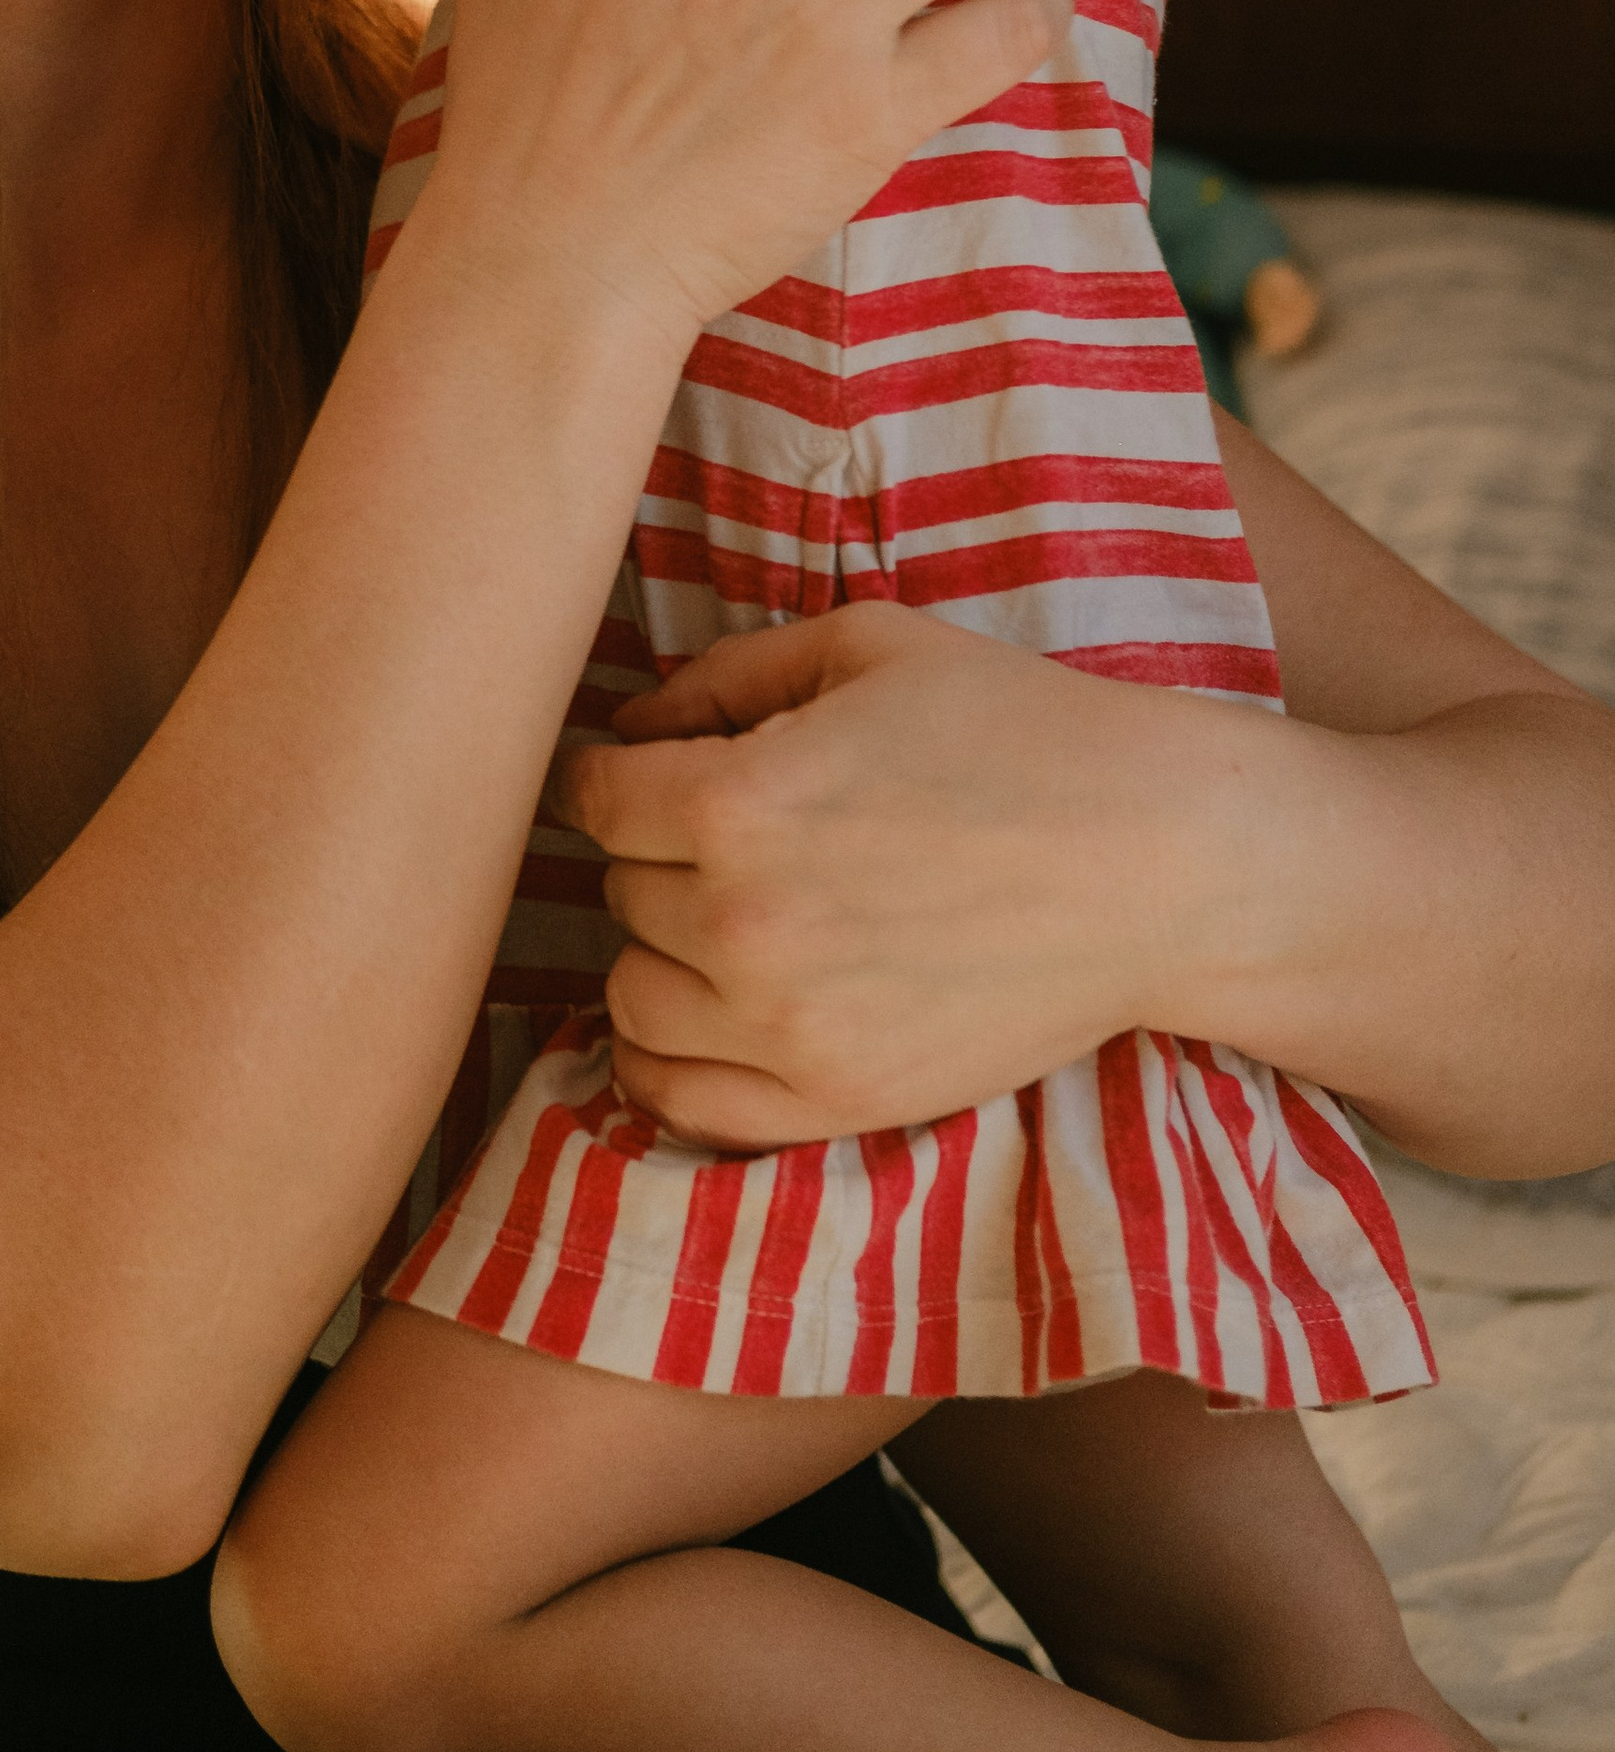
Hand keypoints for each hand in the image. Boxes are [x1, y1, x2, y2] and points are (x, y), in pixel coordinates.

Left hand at [554, 602, 1205, 1148]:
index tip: (638, 774)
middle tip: (728, 837)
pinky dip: (661, 1065)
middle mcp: (743, 922)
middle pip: (619, 892)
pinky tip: (699, 1019)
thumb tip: (627, 724)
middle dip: (657, 855)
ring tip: (726, 921)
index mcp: (737, 799)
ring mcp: (787, 1026)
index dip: (612, 774)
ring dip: (661, 954)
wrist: (1159, 862)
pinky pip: (679, 1103)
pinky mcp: (838, 1100)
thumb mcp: (867, 648)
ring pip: (631, 998)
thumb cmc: (1018, 730)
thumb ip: (724, 676)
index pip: (594, 798)